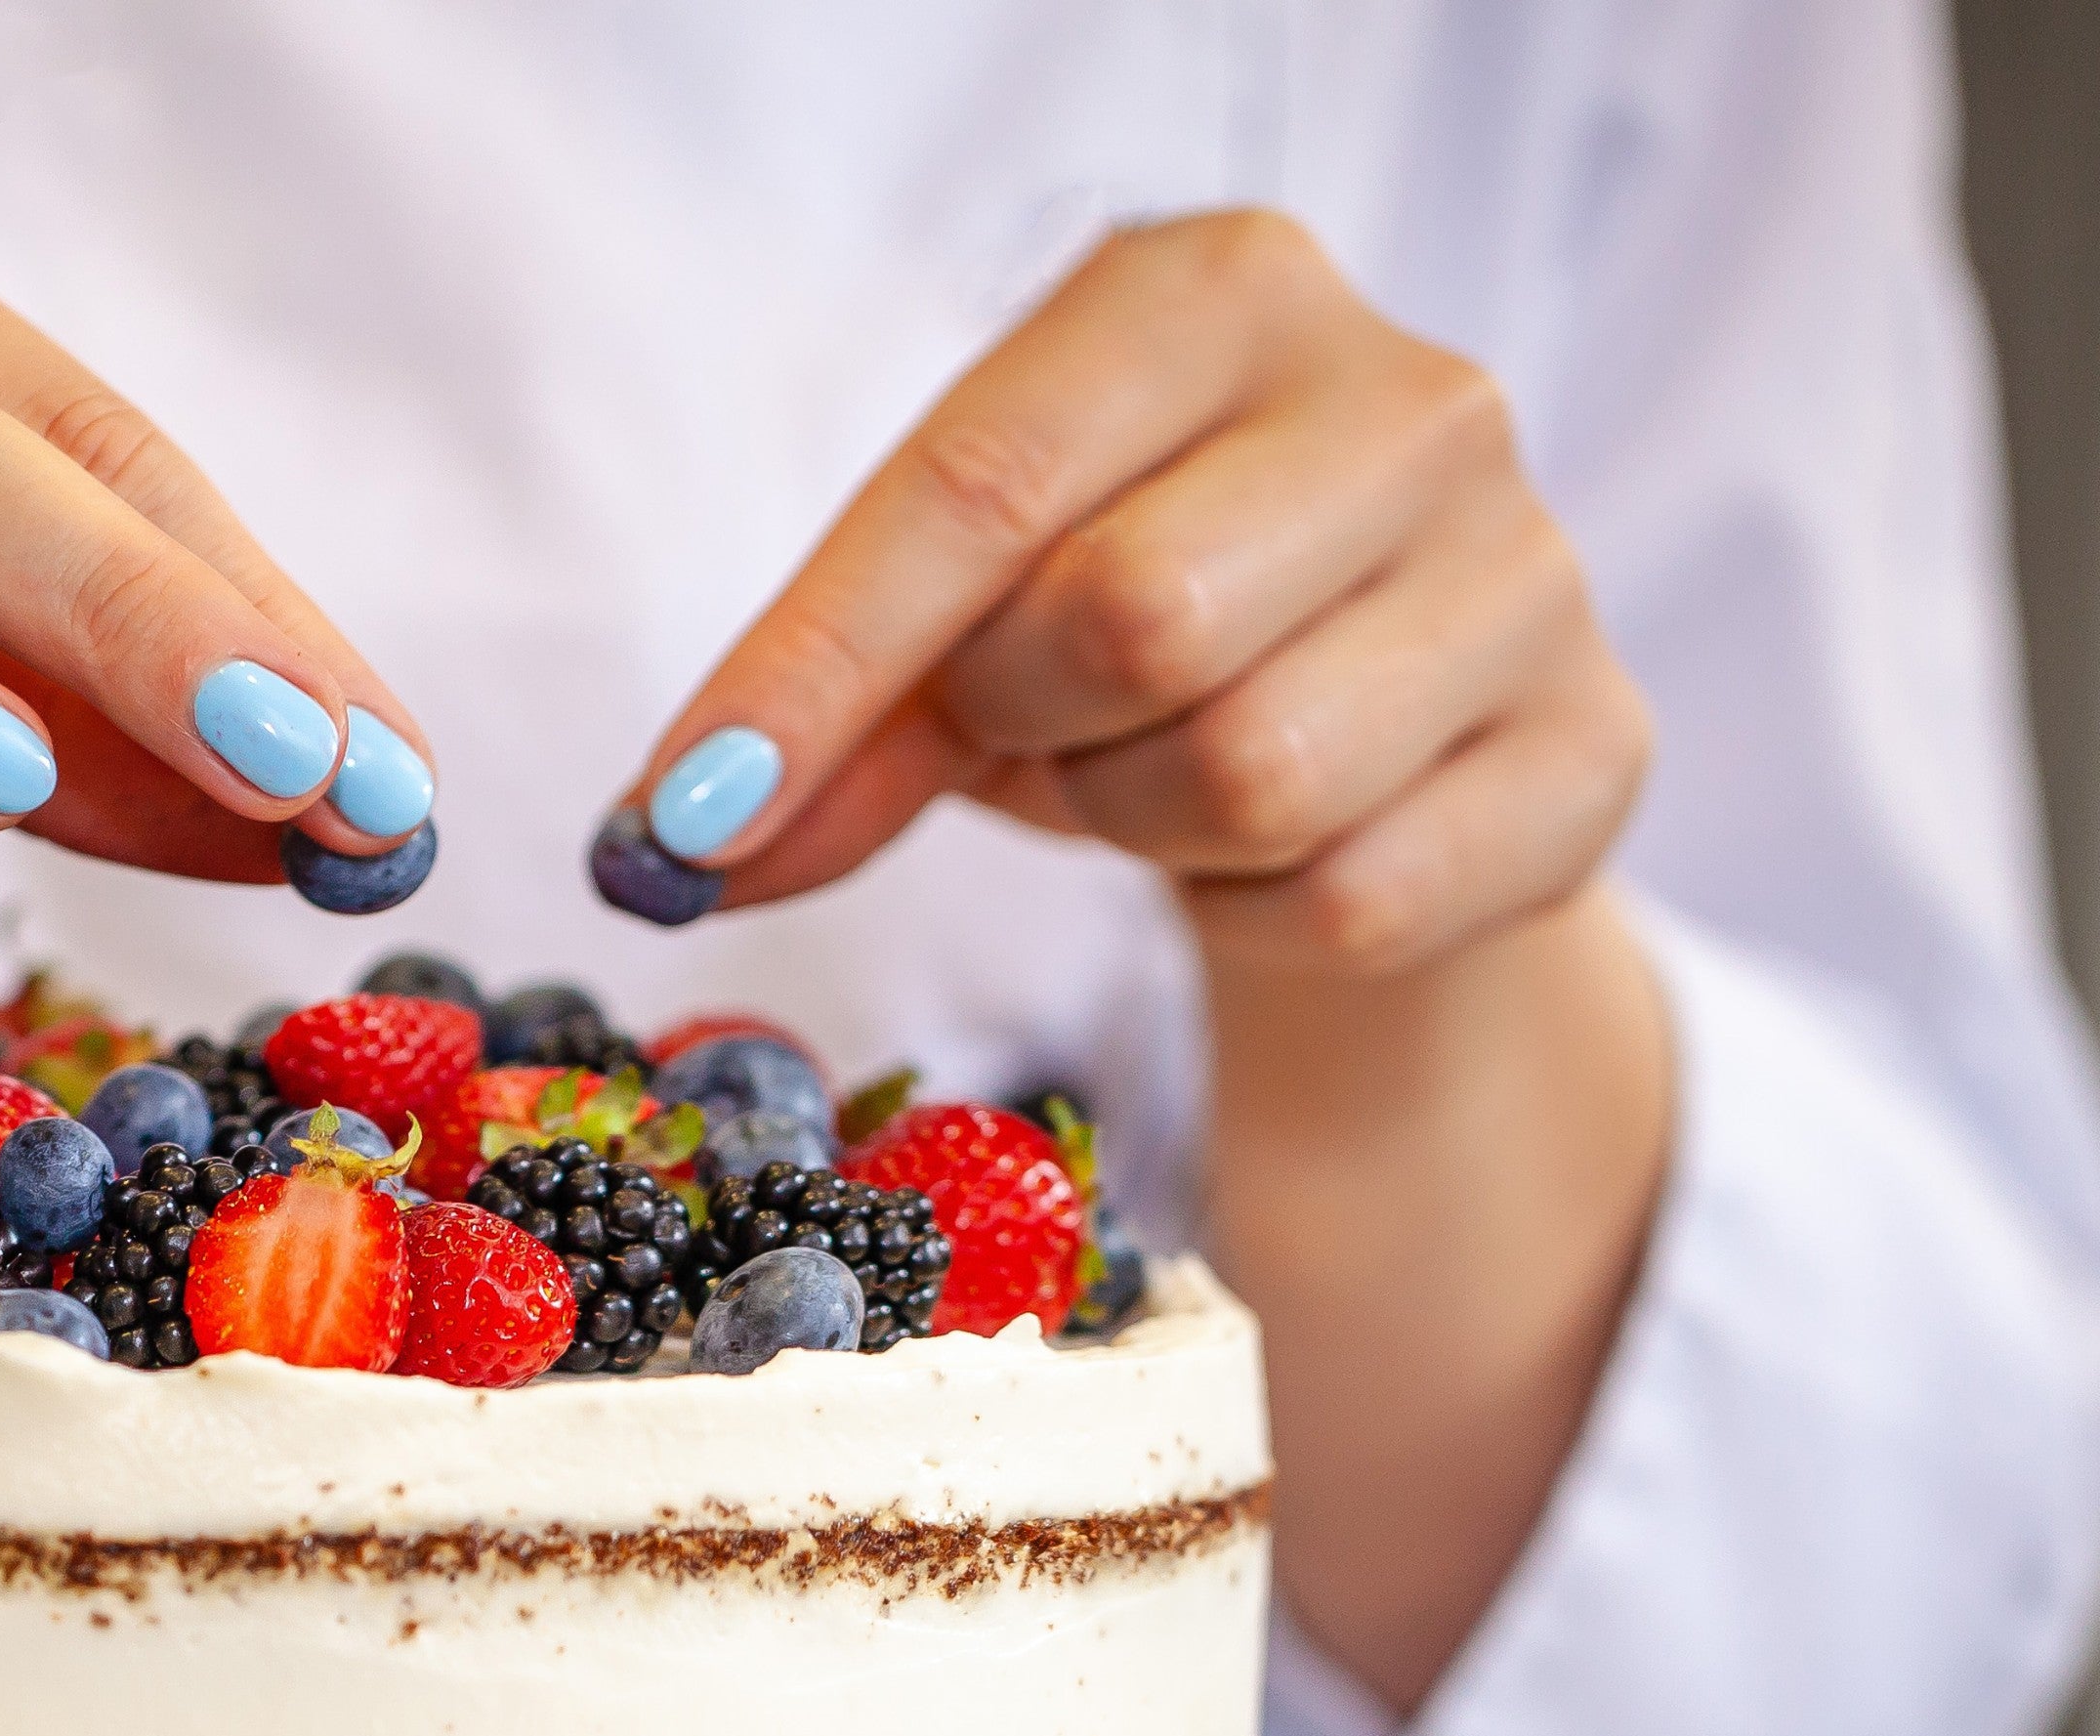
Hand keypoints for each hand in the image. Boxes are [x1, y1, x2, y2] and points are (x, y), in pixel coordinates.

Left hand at [604, 212, 1672, 1712]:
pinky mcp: (1593, 750)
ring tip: (1155, 772)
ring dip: (1140, 823)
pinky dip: (1260, 911)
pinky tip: (1275, 846)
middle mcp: (1412, 396)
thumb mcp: (962, 623)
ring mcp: (1532, 570)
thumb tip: (672, 852)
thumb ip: (825, 714)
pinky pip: (1348, 896)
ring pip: (1249, 773)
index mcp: (1220, 294)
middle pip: (1129, 623)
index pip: (976, 488)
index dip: (807, 674)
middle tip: (1031, 730)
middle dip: (1024, 726)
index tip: (675, 827)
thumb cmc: (1132, 635)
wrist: (1388, 734)